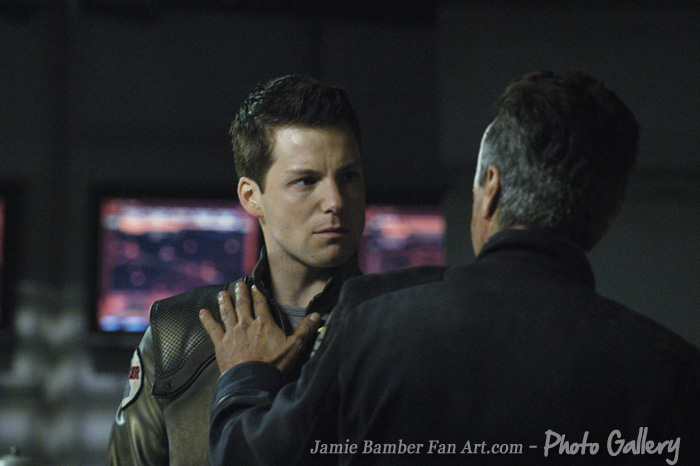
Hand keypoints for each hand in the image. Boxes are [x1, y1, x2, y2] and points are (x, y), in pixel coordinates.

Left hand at [199, 282, 321, 374]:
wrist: (252, 380)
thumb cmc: (274, 364)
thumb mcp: (294, 347)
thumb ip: (305, 330)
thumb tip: (318, 315)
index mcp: (264, 323)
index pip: (261, 303)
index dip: (258, 294)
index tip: (254, 286)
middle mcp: (247, 323)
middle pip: (243, 304)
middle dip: (240, 293)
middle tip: (238, 284)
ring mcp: (232, 332)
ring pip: (227, 312)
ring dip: (224, 302)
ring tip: (222, 293)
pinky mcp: (221, 343)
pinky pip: (212, 328)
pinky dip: (207, 319)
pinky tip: (202, 312)